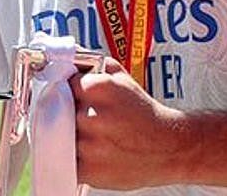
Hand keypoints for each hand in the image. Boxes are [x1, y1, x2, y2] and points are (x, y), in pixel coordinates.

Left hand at [70, 58, 183, 189]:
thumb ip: (92, 64)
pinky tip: (88, 153)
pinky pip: (66, 161)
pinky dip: (72, 158)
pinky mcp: (90, 170)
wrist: (168, 147)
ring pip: (60, 136)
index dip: (66, 90)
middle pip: (57, 110)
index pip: (62, 83)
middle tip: (79, 117)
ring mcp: (90, 145)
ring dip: (68, 136)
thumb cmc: (142, 112)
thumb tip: (66, 56)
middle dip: (65, 113)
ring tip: (88, 135)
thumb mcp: (121, 78)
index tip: (70, 96)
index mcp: (99, 88)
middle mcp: (92, 115)